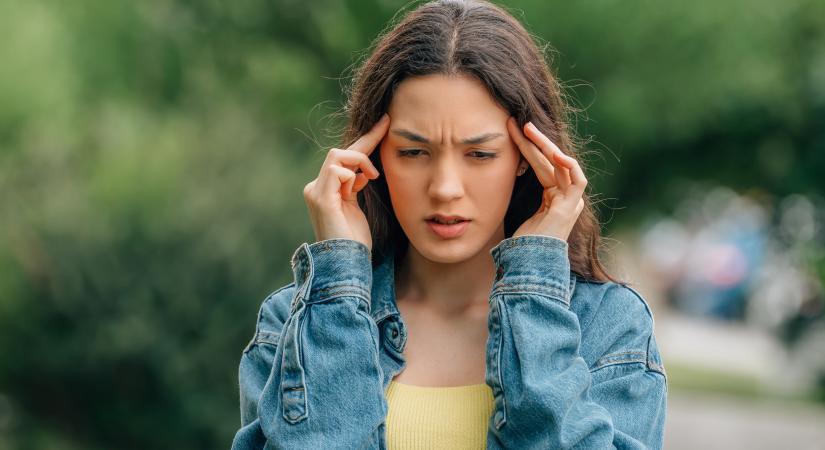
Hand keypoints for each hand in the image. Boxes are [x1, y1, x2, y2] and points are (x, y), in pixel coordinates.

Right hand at [302, 114, 389, 250]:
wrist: (347, 263)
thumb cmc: (355, 241)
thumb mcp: (357, 207)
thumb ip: (356, 186)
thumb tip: (362, 171)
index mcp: (325, 189)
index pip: (345, 159)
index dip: (366, 140)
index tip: (385, 123)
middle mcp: (316, 187)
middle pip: (340, 152)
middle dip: (366, 141)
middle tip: (387, 129)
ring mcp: (315, 192)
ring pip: (337, 156)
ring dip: (359, 161)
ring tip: (372, 177)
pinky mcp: (319, 198)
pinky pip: (336, 170)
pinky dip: (352, 175)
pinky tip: (360, 186)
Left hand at [506, 117, 586, 241]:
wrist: (529, 264)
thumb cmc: (521, 243)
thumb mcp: (517, 212)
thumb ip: (517, 195)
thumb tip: (499, 176)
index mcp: (553, 197)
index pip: (542, 164)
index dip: (527, 147)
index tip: (511, 132)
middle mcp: (565, 197)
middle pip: (550, 160)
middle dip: (533, 140)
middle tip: (516, 123)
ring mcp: (570, 201)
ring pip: (561, 164)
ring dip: (544, 145)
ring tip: (527, 129)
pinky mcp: (571, 207)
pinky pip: (577, 181)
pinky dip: (568, 165)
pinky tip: (554, 153)